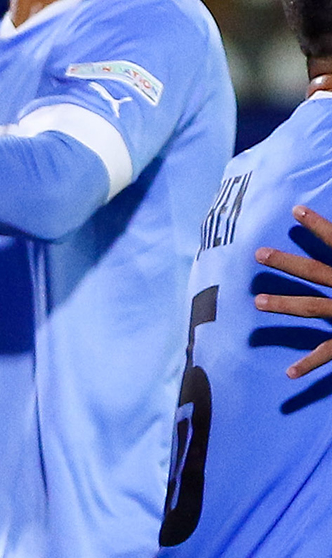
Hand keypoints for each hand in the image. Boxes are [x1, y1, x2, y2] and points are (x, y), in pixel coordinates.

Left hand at [255, 205, 331, 378]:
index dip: (320, 226)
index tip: (296, 209)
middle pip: (316, 272)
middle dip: (286, 262)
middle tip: (258, 253)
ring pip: (312, 307)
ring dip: (284, 304)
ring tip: (257, 302)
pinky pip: (329, 352)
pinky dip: (309, 363)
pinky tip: (289, 373)